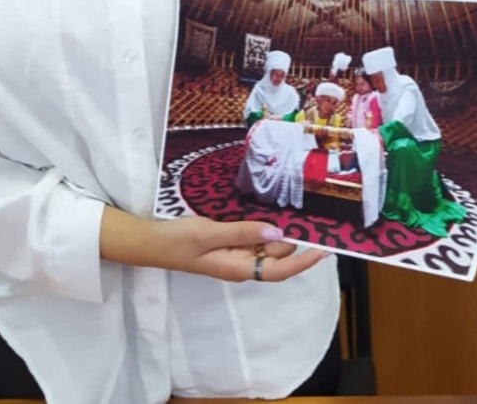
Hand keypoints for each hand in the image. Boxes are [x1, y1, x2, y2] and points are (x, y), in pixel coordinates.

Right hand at [143, 217, 325, 282]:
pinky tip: (269, 210)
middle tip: (314, 214)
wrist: (151, 242)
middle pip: (276, 255)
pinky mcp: (228, 244)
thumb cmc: (178, 241)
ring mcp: (235, 254)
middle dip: (295, 239)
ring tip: (298, 208)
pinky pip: (253, 238)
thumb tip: (277, 234)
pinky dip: (263, 227)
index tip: (325, 249)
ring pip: (266, 245)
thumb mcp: (209, 233)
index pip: (279, 269)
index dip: (304, 261)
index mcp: (239, 268)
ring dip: (279, 231)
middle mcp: (242, 264)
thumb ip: (243, 233)